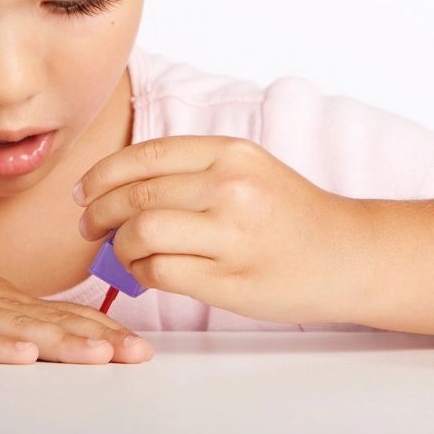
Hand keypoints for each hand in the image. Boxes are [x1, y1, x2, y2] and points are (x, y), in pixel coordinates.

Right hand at [0, 239, 155, 363]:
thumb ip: (6, 323)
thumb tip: (50, 339)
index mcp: (0, 298)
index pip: (59, 314)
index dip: (99, 330)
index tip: (137, 347)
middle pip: (50, 322)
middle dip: (97, 339)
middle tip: (137, 354)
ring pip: (18, 329)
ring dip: (61, 342)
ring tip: (100, 355)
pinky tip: (21, 357)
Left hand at [74, 135, 373, 324]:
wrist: (350, 254)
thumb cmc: (288, 211)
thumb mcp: (244, 168)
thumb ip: (187, 171)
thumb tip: (112, 188)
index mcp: (228, 153)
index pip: (144, 156)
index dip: (102, 174)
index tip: (83, 191)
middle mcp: (230, 187)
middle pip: (136, 195)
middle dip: (98, 212)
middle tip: (87, 226)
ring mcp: (233, 235)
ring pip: (142, 233)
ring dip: (118, 246)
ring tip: (119, 252)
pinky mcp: (233, 280)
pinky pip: (162, 271)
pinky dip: (140, 272)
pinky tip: (144, 272)